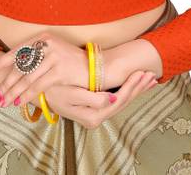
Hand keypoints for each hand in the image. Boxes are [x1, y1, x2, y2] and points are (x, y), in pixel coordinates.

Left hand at [0, 31, 89, 107]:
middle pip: (21, 66)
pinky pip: (38, 86)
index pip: (17, 51)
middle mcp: (47, 44)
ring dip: (14, 92)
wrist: (93, 66)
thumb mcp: (52, 52)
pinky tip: (20, 102)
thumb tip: (13, 70)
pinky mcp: (60, 70)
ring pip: (27, 78)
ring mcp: (54, 56)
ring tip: (5, 101)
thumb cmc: (70, 61)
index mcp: (43, 37)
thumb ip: (36, 57)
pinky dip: (27, 95)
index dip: (1, 62)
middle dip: (7, 82)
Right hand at [28, 70, 157, 128]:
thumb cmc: (53, 90)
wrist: (38, 92)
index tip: (142, 72)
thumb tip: (112, 99)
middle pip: (124, 101)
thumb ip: (92, 98)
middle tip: (152, 75)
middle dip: (138, 87)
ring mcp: (95, 113)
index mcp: (93, 115)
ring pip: (121, 100)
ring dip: (135, 89)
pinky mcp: (93, 106)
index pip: (120, 100)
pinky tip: (133, 84)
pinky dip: (126, 90)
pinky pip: (115, 98)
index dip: (132, 86)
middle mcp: (96, 117)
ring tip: (148, 79)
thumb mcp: (71, 94)